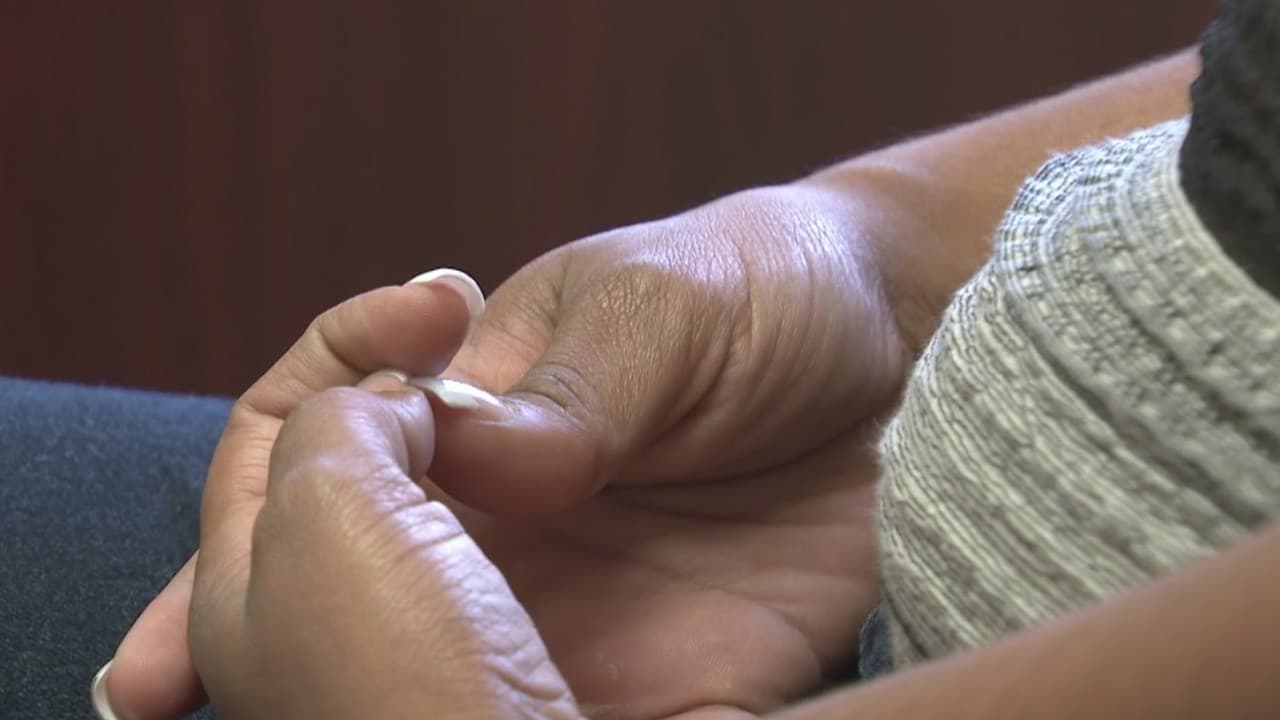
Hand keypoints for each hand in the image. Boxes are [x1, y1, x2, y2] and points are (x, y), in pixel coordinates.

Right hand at [105, 182, 909, 718]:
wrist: (904, 347)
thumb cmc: (758, 290)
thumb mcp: (658, 308)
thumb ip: (570, 390)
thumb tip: (477, 457)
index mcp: (473, 425)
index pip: (313, 472)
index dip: (248, 521)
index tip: (198, 610)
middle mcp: (504, 535)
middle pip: (352, 605)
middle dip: (269, 657)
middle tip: (186, 704)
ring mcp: (577, 618)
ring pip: (444, 688)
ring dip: (389, 716)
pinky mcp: (672, 680)